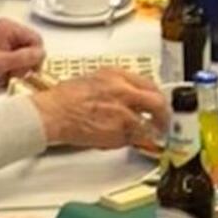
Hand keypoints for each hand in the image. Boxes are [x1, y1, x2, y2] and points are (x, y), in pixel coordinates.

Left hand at [0, 18, 44, 92]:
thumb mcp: (1, 63)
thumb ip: (24, 57)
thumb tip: (42, 54)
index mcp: (9, 27)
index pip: (36, 39)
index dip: (36, 56)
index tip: (30, 70)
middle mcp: (8, 31)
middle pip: (32, 48)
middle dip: (25, 64)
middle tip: (12, 73)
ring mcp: (5, 41)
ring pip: (25, 57)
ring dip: (18, 69)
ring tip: (3, 75)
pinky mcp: (2, 51)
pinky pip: (17, 61)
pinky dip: (12, 71)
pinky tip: (1, 75)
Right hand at [31, 68, 169, 147]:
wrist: (53, 113)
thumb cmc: (65, 99)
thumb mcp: (93, 80)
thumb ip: (115, 86)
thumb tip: (128, 95)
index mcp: (117, 75)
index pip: (149, 84)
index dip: (157, 97)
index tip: (159, 103)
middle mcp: (124, 91)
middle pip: (158, 102)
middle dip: (164, 115)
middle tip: (164, 123)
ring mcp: (124, 112)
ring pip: (149, 123)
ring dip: (151, 131)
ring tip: (150, 136)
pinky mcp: (119, 132)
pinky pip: (135, 139)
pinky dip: (136, 142)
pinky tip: (130, 141)